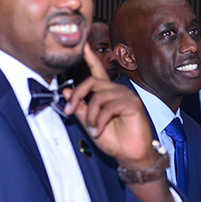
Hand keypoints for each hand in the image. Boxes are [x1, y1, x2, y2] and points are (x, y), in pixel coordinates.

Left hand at [63, 44, 156, 169]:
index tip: (84, 46)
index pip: (98, 72)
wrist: (130, 155)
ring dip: (90, 115)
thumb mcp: (90, 124)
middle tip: (69, 110)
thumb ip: (79, 108)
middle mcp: (117, 92)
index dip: (91, 58)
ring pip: (98, 96)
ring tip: (93, 129)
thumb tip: (67, 92)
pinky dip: (99, 120)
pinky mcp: (133, 104)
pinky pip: (109, 107)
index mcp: (107, 95)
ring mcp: (126, 96)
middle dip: (77, 96)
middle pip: (92, 82)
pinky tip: (99, 130)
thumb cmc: (114, 140)